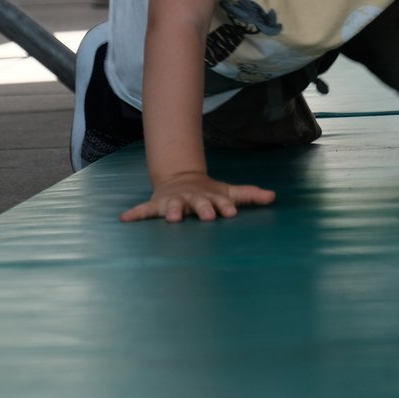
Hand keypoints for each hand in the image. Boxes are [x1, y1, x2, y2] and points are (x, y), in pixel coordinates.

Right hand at [120, 172, 275, 222]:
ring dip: (172, 211)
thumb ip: (249, 195)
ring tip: (172, 218)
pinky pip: (145, 210)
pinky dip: (135, 214)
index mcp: (210, 197)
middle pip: (198, 203)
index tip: (230, 213)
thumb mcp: (228, 192)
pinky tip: (124, 219)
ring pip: (173, 206)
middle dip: (203, 209)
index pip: (219, 202)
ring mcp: (174, 201)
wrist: (180, 178)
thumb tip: (273, 196)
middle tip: (207, 217)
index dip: (224, 207)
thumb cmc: (208, 193)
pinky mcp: (158, 204)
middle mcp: (192, 199)